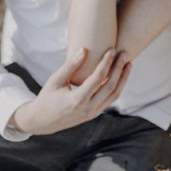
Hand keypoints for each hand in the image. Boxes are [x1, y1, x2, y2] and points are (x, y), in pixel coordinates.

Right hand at [10, 47, 129, 135]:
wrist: (42, 122)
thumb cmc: (47, 98)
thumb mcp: (55, 80)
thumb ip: (70, 66)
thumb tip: (84, 49)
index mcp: (77, 100)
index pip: (98, 78)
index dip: (106, 62)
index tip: (112, 50)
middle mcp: (88, 108)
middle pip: (111, 86)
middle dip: (119, 68)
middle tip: (124, 53)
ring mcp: (92, 113)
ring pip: (114, 95)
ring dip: (123, 78)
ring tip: (128, 63)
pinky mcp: (94, 114)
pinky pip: (110, 99)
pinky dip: (117, 87)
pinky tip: (120, 75)